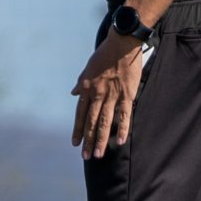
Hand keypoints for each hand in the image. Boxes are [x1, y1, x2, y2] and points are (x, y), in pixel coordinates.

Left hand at [71, 30, 147, 158]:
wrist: (121, 44)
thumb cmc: (105, 53)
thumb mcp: (88, 68)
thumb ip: (81, 82)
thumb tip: (73, 93)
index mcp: (87, 88)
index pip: (80, 114)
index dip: (78, 130)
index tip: (75, 143)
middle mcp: (98, 94)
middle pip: (91, 122)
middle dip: (88, 141)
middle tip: (86, 156)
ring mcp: (112, 96)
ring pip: (105, 122)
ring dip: (101, 140)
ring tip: (98, 154)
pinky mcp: (127, 95)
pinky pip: (124, 115)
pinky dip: (122, 129)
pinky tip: (119, 142)